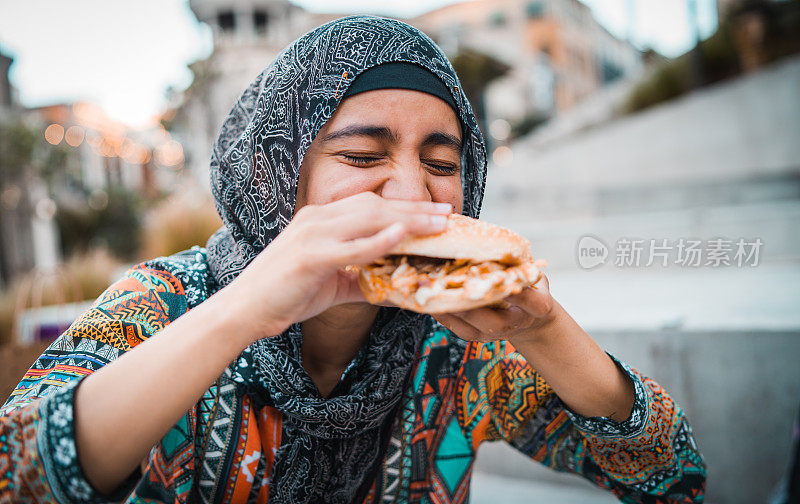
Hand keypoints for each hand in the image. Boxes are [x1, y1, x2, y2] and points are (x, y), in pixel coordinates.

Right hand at [217, 192, 451, 343]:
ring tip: (438, 223)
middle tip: (448, 212)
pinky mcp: (309, 257)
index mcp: (321, 219)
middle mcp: (317, 218)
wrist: (246, 310)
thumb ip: (361, 280)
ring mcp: (312, 235)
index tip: (435, 211)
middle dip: (415, 208)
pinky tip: (403, 235)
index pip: (371, 205)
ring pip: (369, 220)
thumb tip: (393, 289)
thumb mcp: (331, 284)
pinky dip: (379, 240)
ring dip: (408, 220)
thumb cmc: (286, 295)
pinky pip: (352, 247)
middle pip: (376, 206)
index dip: (405, 206)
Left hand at [434, 274, 555, 344]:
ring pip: (469, 327)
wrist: (530, 321)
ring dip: (448, 308)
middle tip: (449, 285)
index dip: (515, 292)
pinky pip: (455, 327)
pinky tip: (427, 298)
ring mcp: (493, 334)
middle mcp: (514, 324)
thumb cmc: (529, 287)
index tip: (499, 277)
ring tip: (429, 290)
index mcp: (536, 307)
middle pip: (493, 321)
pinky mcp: (475, 337)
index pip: (528, 300)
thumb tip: (493, 238)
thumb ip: (520, 263)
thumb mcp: (532, 273)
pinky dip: (440, 313)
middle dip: (470, 305)